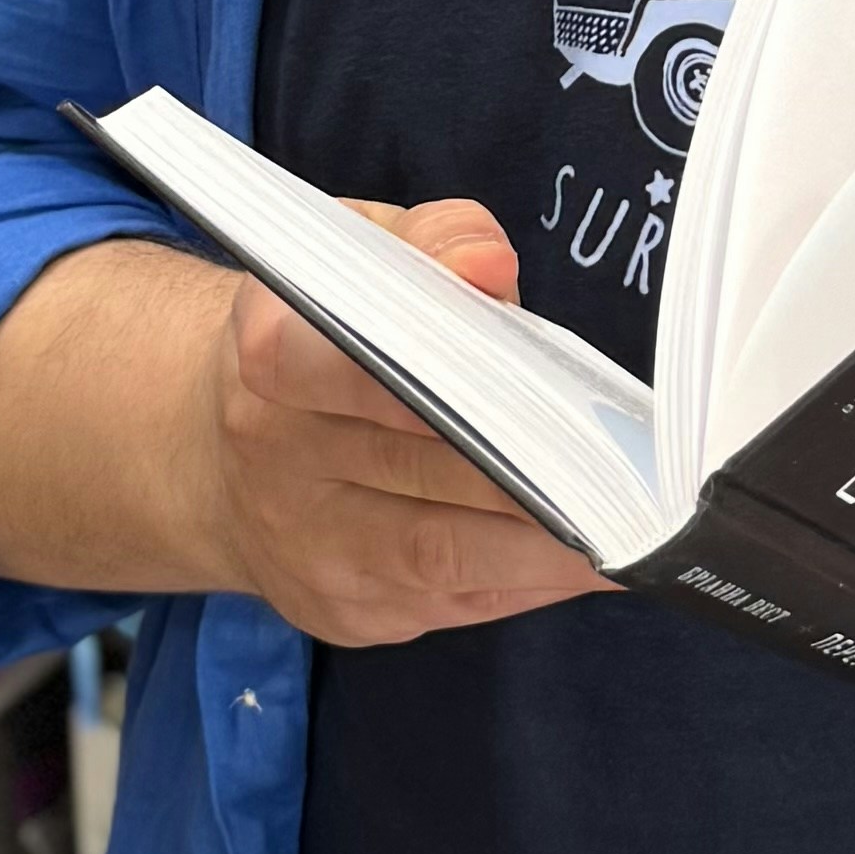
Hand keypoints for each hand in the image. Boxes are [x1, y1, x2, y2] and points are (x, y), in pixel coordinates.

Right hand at [203, 202, 612, 650]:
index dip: (455, 376)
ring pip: (444, 554)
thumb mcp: (363, 252)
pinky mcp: (342, 612)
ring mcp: (306, 547)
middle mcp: (275, 456)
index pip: (359, 365)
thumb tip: (484, 267)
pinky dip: (530, 581)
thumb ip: (436, 241)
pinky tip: (586, 558)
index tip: (540, 381)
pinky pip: (454, 602)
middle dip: (536, 467)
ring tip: (632, 528)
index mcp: (272, 353)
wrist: (222, 451)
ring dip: (548, 546)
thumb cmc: (325, 333)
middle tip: (630, 466)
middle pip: (427, 467)